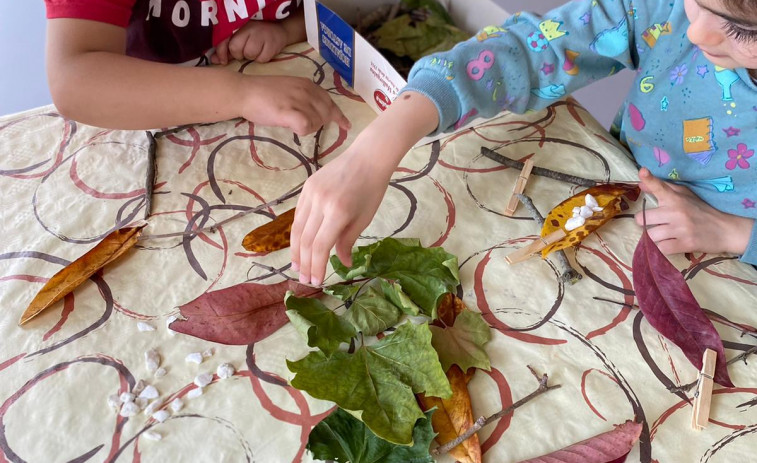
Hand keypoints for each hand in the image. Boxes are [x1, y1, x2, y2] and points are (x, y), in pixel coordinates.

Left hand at [212, 20, 289, 64]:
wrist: (279, 31)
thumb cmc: (255, 37)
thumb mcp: (241, 38)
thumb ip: (228, 49)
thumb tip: (214, 60)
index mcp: (238, 25)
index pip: (225, 40)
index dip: (221, 52)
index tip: (223, 61)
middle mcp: (249, 28)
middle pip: (236, 48)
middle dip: (238, 55)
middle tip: (245, 52)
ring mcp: (262, 35)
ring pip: (249, 54)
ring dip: (251, 57)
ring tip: (255, 51)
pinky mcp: (272, 44)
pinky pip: (261, 59)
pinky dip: (261, 59)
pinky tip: (263, 52)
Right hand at [239, 75, 349, 134]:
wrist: (244, 92)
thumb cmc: (263, 92)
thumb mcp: (290, 89)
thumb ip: (304, 98)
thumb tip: (316, 113)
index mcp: (308, 84)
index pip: (330, 102)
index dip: (339, 116)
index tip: (346, 125)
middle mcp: (306, 90)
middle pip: (326, 114)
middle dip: (319, 123)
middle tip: (303, 125)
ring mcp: (298, 101)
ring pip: (317, 122)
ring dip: (308, 127)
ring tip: (291, 123)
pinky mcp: (288, 112)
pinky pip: (306, 126)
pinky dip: (302, 130)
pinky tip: (292, 127)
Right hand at [289, 91, 439, 284]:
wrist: (367, 157)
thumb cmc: (372, 190)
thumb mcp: (364, 219)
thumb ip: (348, 241)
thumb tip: (341, 264)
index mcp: (338, 212)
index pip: (320, 246)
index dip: (316, 266)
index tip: (316, 282)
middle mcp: (321, 202)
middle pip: (305, 240)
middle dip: (304, 262)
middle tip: (304, 278)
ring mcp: (311, 193)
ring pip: (297, 228)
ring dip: (296, 250)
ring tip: (298, 266)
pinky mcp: (306, 187)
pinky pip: (298, 214)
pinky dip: (297, 232)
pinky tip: (299, 245)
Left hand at [634, 167, 752, 255]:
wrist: (726, 230)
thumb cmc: (702, 210)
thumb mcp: (685, 195)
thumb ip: (663, 189)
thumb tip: (641, 184)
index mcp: (676, 198)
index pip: (659, 187)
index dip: (649, 179)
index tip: (642, 171)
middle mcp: (676, 212)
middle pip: (642, 218)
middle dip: (645, 222)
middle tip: (656, 223)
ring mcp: (681, 229)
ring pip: (650, 235)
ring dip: (655, 237)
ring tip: (665, 234)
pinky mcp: (685, 244)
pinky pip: (661, 248)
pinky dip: (664, 247)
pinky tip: (671, 243)